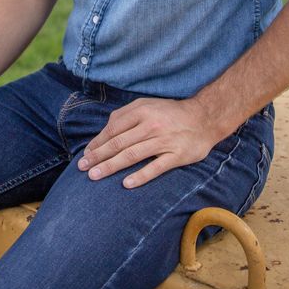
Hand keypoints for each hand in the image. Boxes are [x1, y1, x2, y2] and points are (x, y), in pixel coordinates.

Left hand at [78, 97, 220, 188]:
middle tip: (83, 168)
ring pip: (132, 155)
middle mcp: (151, 125)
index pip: (113, 129)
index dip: (97, 143)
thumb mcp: (148, 105)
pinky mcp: (176, 156)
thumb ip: (126, 115)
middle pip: (119, 143)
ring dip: (111, 166)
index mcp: (142, 111)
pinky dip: (140, 176)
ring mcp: (164, 141)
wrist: (205, 118)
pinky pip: (155, 168)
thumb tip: (105, 131)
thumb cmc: (171, 113)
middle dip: (98, 156)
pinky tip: (126, 184)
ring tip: (95, 176)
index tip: (86, 154)